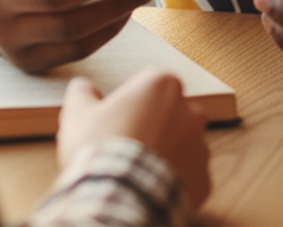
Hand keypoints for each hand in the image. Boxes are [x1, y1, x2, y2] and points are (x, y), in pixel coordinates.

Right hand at [58, 70, 210, 211]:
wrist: (116, 199)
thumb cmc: (100, 151)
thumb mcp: (78, 113)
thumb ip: (83, 91)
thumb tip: (83, 87)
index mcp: (162, 85)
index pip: (150, 84)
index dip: (131, 102)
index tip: (118, 117)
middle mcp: (189, 111)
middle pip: (170, 113)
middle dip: (153, 125)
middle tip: (127, 143)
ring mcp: (199, 147)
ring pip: (182, 145)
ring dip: (165, 152)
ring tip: (136, 168)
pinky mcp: (203, 180)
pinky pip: (188, 176)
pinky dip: (173, 181)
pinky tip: (149, 185)